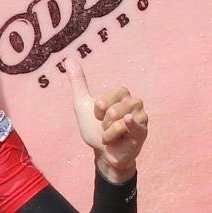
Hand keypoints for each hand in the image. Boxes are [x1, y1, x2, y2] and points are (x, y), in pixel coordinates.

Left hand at [74, 69, 148, 183]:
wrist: (102, 153)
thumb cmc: (94, 129)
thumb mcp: (82, 104)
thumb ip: (78, 82)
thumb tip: (68, 59)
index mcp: (121, 94)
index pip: (109, 95)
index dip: (99, 108)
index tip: (98, 115)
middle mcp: (134, 102)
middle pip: (114, 108)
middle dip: (104, 122)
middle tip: (106, 127)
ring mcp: (140, 117)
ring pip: (119, 120)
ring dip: (109, 132)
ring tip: (112, 135)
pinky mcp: (143, 132)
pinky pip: (134, 125)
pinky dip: (128, 125)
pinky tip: (127, 122)